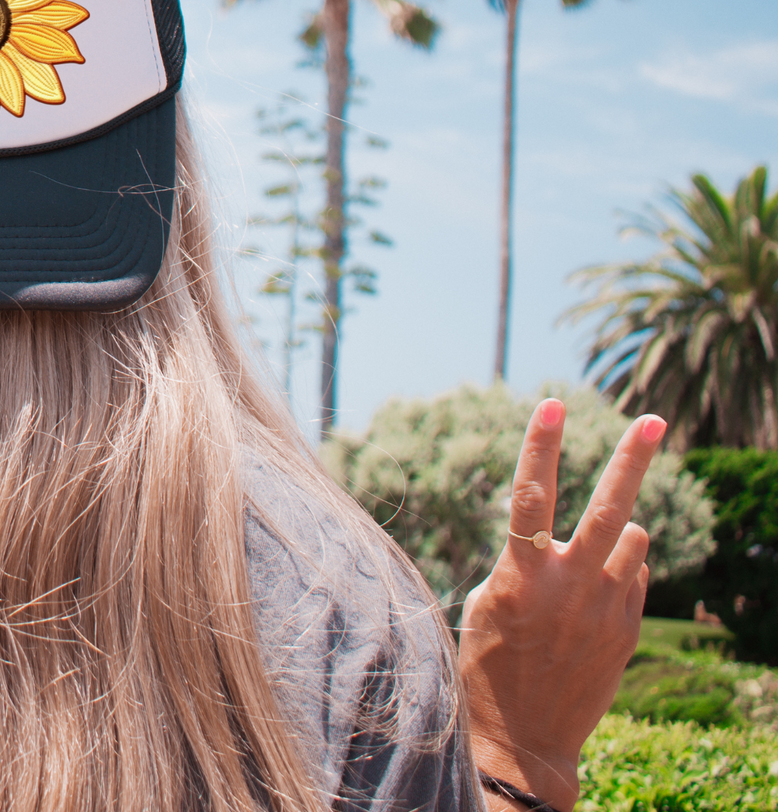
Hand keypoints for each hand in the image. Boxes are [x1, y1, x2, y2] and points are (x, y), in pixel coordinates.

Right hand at [459, 399, 665, 811]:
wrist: (525, 738)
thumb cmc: (489, 662)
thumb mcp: (489, 601)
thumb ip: (525, 562)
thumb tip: (560, 532)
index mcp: (523, 577)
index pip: (531, 494)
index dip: (540, 445)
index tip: (551, 404)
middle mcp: (571, 588)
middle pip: (608, 507)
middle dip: (632, 458)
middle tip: (654, 419)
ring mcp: (607, 610)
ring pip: (630, 539)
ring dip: (615, 530)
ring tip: (593, 549)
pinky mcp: (628, 631)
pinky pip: (636, 574)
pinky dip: (623, 565)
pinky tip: (598, 587)